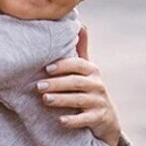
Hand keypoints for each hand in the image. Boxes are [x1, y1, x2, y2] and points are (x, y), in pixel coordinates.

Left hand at [38, 25, 120, 145]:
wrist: (107, 120)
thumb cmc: (90, 90)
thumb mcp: (87, 70)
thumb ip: (81, 49)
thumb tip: (80, 24)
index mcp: (92, 71)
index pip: (78, 65)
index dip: (63, 65)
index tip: (47, 68)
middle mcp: (97, 85)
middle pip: (76, 82)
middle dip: (57, 84)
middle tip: (38, 86)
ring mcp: (99, 102)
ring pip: (79, 100)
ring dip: (61, 99)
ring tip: (45, 100)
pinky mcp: (99, 118)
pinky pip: (85, 119)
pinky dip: (73, 120)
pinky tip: (60, 121)